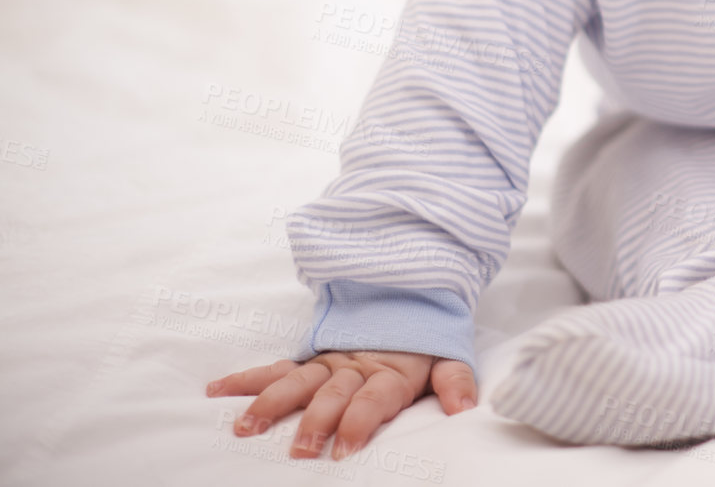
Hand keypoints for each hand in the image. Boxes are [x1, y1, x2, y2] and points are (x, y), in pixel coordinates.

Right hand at [205, 350, 476, 459]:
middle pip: (332, 393)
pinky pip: (276, 367)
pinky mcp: (310, 358)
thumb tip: (464, 408)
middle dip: (315, 421)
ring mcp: (328, 362)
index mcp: (390, 373)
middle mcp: (354, 367)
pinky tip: (216, 391)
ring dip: (271, 403)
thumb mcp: (448, 358)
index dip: (361, 420)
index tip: (346, 448)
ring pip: (297, 380)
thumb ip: (455, 382)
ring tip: (245, 427)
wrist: (408, 298)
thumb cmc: (425, 344)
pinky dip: (246, 378)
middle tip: (300, 450)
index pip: (374, 397)